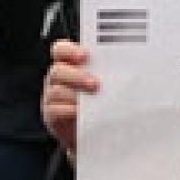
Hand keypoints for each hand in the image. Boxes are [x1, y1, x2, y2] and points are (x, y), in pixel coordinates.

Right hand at [42, 38, 99, 159]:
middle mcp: (58, 78)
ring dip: (74, 94)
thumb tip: (128, 70)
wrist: (94, 129)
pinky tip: (81, 112)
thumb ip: (109, 74)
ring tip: (93, 100)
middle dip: (77, 76)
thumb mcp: (105, 84)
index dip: (70, 50)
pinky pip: (54, 110)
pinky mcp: (51, 114)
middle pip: (58, 70)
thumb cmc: (101, 100)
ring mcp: (51, 96)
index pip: (61, 50)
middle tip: (96, 84)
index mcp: (69, 64)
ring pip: (56, 90)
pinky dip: (68, 110)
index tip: (86, 55)